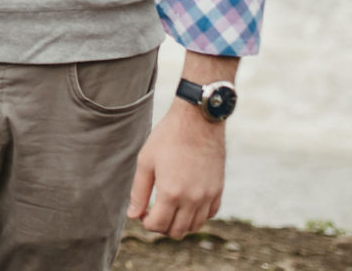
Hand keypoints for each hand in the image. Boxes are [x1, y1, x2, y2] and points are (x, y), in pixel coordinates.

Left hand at [126, 100, 224, 237]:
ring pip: (195, 226)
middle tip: (155, 212)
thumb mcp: (146, 162)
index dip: (146, 223)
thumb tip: (133, 215)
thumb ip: (139, 192)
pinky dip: (198, 215)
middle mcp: (192, 199)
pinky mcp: (218, 189)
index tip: (143, 213)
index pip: (158, 225)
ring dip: (180, 223)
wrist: (197, 120)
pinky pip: (210, 214)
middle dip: (162, 226)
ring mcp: (208, 196)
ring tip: (170, 209)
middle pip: (177, 231)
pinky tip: (188, 203)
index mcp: (171, 193)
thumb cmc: (167, 137)